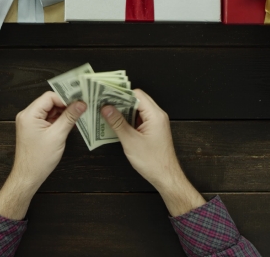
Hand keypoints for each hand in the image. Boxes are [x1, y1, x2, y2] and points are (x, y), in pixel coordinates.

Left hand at [0, 91, 85, 218]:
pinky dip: (58, 120)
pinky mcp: (34, 128)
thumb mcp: (58, 135)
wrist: (28, 176)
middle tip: (81, 108)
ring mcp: (30, 122)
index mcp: (29, 114)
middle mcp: (27, 115)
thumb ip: (70, 117)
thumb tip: (81, 104)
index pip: (49, 97)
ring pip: (50, 110)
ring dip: (63, 113)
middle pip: (49, 102)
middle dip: (65, 105)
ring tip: (76, 117)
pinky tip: (69, 124)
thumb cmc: (39, 159)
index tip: (79, 102)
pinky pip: (48, 118)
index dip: (65, 98)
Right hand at [101, 89, 205, 215]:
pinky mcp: (152, 130)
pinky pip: (139, 119)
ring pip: (137, 110)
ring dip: (123, 112)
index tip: (107, 95)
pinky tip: (116, 124)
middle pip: (136, 100)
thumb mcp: (130, 141)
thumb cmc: (152, 161)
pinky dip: (128, 120)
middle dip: (120, 102)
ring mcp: (155, 123)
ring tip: (107, 114)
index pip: (136, 94)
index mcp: (155, 115)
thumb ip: (117, 123)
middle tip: (103, 104)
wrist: (165, 177)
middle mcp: (157, 116)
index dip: (121, 94)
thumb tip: (106, 108)